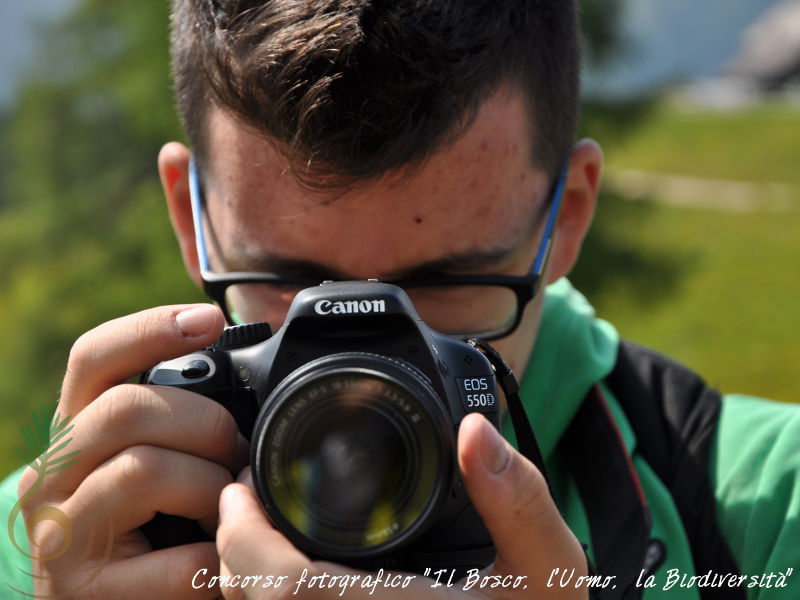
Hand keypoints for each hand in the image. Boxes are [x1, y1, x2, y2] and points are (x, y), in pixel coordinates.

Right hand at [18, 304, 244, 598]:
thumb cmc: (155, 533)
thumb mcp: (159, 462)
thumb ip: (177, 420)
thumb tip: (247, 367)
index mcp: (76, 435)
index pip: (93, 358)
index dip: (151, 328)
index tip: (211, 319)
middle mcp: (50, 478)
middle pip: (127, 408)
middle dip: (204, 424)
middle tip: (234, 452)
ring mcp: (59, 539)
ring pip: (145, 470)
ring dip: (209, 489)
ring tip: (223, 512)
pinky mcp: (84, 595)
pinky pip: (178, 558)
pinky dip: (217, 557)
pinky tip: (219, 563)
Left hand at [215, 413, 587, 598]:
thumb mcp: (546, 570)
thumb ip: (518, 498)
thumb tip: (475, 429)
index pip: (286, 590)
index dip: (246, 536)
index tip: (242, 487)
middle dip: (233, 547)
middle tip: (243, 498)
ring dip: (242, 574)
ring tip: (256, 527)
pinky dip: (263, 597)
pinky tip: (282, 569)